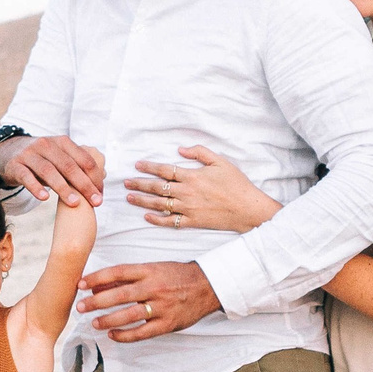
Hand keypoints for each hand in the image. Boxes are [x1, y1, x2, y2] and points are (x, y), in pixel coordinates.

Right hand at [0, 135, 104, 207]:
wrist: (9, 152)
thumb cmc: (43, 159)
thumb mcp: (60, 157)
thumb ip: (79, 165)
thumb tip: (103, 177)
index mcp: (62, 142)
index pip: (84, 159)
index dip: (95, 177)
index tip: (101, 194)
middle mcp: (47, 145)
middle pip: (69, 166)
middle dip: (84, 185)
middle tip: (95, 201)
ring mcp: (30, 154)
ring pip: (49, 171)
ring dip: (63, 188)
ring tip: (74, 203)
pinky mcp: (16, 165)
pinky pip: (26, 177)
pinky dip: (36, 187)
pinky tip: (45, 198)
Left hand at [76, 261, 221, 341]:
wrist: (207, 286)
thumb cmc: (176, 275)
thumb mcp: (153, 269)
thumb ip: (128, 277)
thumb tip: (99, 284)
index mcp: (149, 270)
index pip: (117, 272)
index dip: (97, 278)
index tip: (80, 284)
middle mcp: (154, 287)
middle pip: (120, 295)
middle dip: (97, 302)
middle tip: (80, 307)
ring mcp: (161, 307)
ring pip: (129, 315)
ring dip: (108, 320)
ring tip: (93, 323)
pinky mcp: (168, 323)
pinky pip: (142, 332)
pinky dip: (125, 335)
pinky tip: (112, 335)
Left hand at [125, 146, 278, 232]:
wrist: (247, 209)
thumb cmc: (236, 183)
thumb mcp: (220, 161)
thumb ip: (199, 152)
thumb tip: (180, 149)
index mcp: (192, 176)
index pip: (165, 170)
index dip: (149, 167)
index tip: (137, 165)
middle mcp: (187, 192)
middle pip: (157, 188)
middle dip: (139, 184)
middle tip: (125, 183)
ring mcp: (188, 209)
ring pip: (160, 204)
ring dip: (142, 201)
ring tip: (129, 198)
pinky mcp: (192, 222)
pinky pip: (170, 222)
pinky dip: (157, 220)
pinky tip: (147, 217)